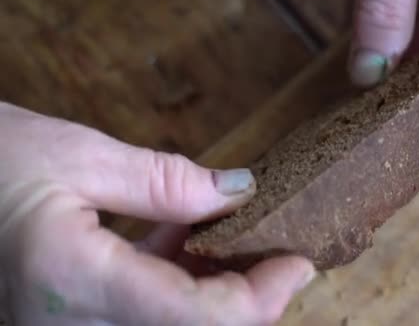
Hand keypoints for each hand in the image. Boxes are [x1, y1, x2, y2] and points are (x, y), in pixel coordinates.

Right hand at [0, 102, 314, 325]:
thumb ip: (165, 181)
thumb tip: (239, 190)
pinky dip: (178, 282)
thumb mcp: (77, 157)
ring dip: (214, 291)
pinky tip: (187, 240)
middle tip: (276, 250)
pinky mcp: (71, 320)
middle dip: (246, 299)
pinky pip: (144, 315)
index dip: (261, 299)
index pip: (196, 319)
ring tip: (235, 237)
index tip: (298, 263)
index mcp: (73, 284)